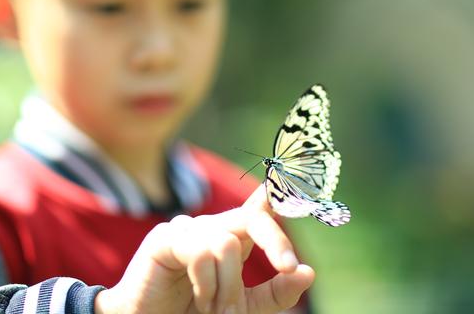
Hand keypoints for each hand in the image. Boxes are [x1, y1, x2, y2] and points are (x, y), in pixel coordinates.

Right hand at [94, 185, 314, 313]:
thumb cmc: (196, 313)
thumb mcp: (245, 308)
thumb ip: (276, 293)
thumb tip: (308, 272)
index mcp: (236, 239)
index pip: (260, 206)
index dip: (278, 187)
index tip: (297, 173)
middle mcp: (215, 228)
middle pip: (254, 218)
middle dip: (276, 241)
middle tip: (291, 267)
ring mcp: (190, 229)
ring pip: (227, 245)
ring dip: (227, 287)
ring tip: (214, 307)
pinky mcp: (165, 238)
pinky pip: (201, 252)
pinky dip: (205, 283)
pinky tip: (197, 296)